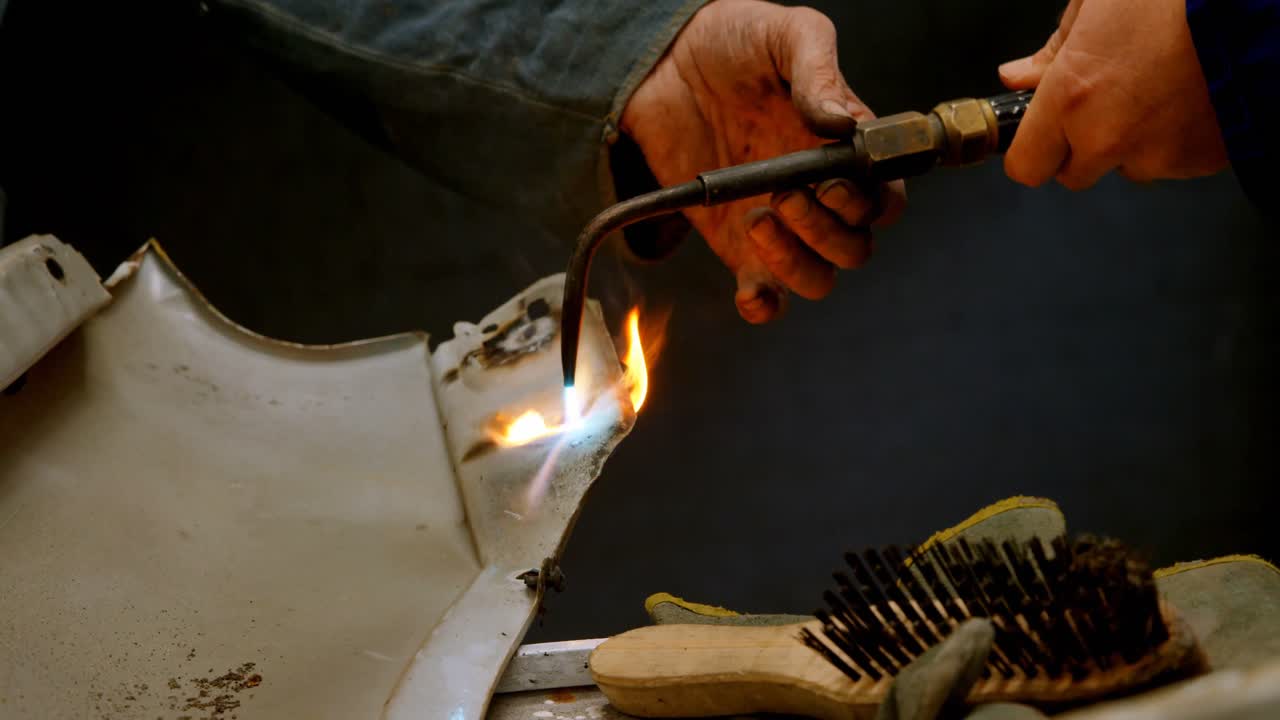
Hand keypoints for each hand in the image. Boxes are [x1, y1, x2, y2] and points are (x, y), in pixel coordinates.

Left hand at [620, 0, 905, 323]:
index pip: (885, 199)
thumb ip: (818, 71)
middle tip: (786, 195)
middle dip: (827, 231)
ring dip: (797, 263)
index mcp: (846, 151)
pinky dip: (763, 304)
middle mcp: (820, 194)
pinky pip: (765, 295)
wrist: (666, 61)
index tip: (832, 181)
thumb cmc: (736, 42)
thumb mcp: (784, 34)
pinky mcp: (736, 245)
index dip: (868, 203)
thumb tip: (840, 124)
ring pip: (817, 277)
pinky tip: (748, 289)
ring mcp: (781, 224)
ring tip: (757, 218)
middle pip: (855, 247)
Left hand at [1000, 0, 1227, 189]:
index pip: (1026, 167)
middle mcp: (1109, 137)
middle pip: (1074, 174)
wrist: (1257, 4)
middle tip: (1108, 101)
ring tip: (1159, 90)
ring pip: (1128, 168)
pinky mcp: (1200, 161)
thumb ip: (1052, 52)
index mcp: (1071, 96)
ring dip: (1133, 142)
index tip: (1040, 136)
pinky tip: (1188, 98)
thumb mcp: (1098, 5)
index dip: (1032, 151)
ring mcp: (1158, 155)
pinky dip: (1176, 140)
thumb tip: (1017, 77)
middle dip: (1082, 146)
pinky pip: (1173, 163)